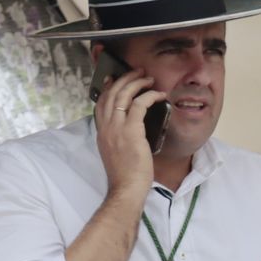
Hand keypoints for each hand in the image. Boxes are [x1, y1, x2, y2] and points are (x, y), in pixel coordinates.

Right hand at [94, 70, 163, 197]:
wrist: (125, 189)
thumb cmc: (125, 176)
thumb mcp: (116, 152)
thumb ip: (119, 138)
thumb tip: (131, 130)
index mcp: (101, 132)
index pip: (100, 102)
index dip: (108, 87)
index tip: (116, 78)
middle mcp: (106, 127)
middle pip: (111, 93)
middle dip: (125, 78)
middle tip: (138, 72)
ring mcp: (116, 128)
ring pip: (123, 94)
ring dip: (137, 82)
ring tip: (148, 78)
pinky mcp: (131, 131)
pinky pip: (139, 105)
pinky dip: (149, 96)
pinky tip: (159, 95)